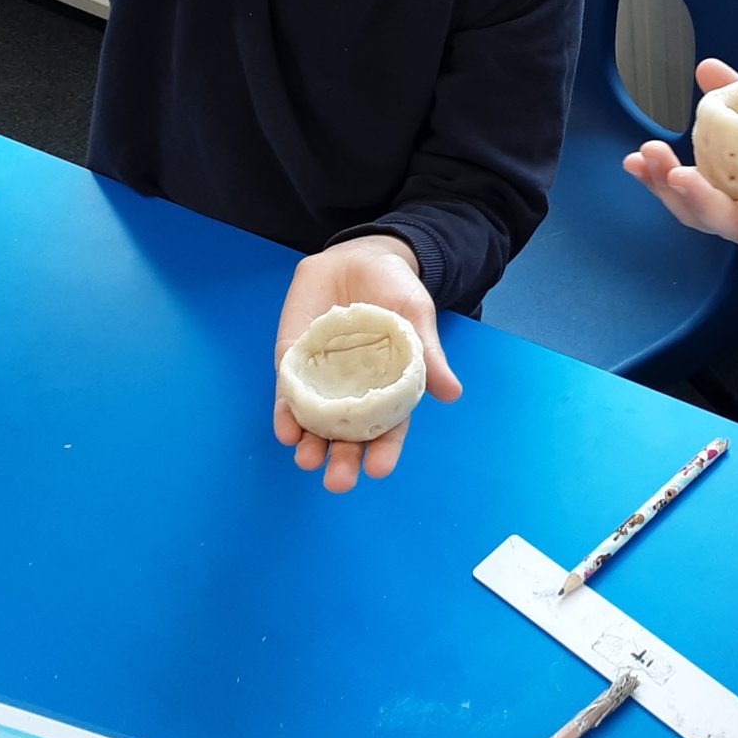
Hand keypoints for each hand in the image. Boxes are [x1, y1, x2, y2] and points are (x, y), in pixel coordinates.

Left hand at [272, 235, 461, 492]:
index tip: (379, 469)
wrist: (359, 256)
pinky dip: (286, 414)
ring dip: (310, 444)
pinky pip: (289, 395)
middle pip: (349, 435)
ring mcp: (323, 379)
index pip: (387, 428)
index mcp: (389, 387)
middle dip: (343, 460)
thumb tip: (451, 393)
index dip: (385, 450)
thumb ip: (427, 354)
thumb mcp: (417, 316)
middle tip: (339, 481)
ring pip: (315, 422)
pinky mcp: (295, 362)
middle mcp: (355, 391)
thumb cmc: (395, 289)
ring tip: (308, 460)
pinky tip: (286, 430)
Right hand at [623, 59, 737, 264]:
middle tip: (652, 160)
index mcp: (731, 195)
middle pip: (701, 213)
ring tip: (684, 180)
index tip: (632, 158)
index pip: (685, 193)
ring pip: (736, 227)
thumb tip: (704, 67)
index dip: (656, 179)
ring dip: (706, 206)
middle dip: (670, 188)